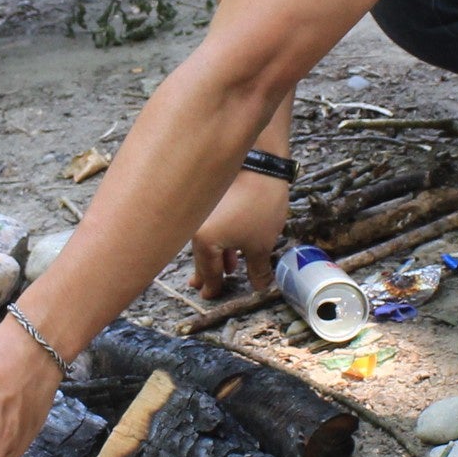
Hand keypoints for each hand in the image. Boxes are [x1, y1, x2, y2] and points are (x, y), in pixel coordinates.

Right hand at [191, 168, 289, 296]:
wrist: (261, 161)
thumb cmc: (259, 204)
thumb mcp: (262, 243)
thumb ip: (258, 268)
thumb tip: (260, 286)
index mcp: (204, 241)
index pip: (208, 272)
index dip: (212, 286)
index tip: (210, 295)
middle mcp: (195, 226)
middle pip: (200, 256)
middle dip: (206, 272)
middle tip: (203, 287)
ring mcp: (201, 211)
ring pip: (205, 240)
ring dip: (215, 255)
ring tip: (227, 267)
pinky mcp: (210, 198)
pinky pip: (210, 226)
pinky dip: (219, 237)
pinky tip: (232, 242)